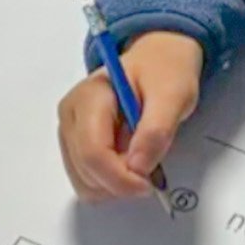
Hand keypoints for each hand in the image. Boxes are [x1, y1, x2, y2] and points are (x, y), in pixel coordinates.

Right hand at [57, 31, 203, 201]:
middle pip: (86, 172)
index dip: (120, 178)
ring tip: (140, 159)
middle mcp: (71, 115)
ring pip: (84, 182)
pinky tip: (128, 163)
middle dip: (120, 182)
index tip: (149, 185)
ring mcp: (70, 131)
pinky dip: (110, 182)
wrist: (158, 59)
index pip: (93, 152)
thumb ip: (157, 129)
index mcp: (89, 97)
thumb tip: (139, 167)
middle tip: (152, 170)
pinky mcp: (75, 144)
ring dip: (115, 184)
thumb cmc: (165, 71)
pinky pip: (87, 180)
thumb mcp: (174, 94)